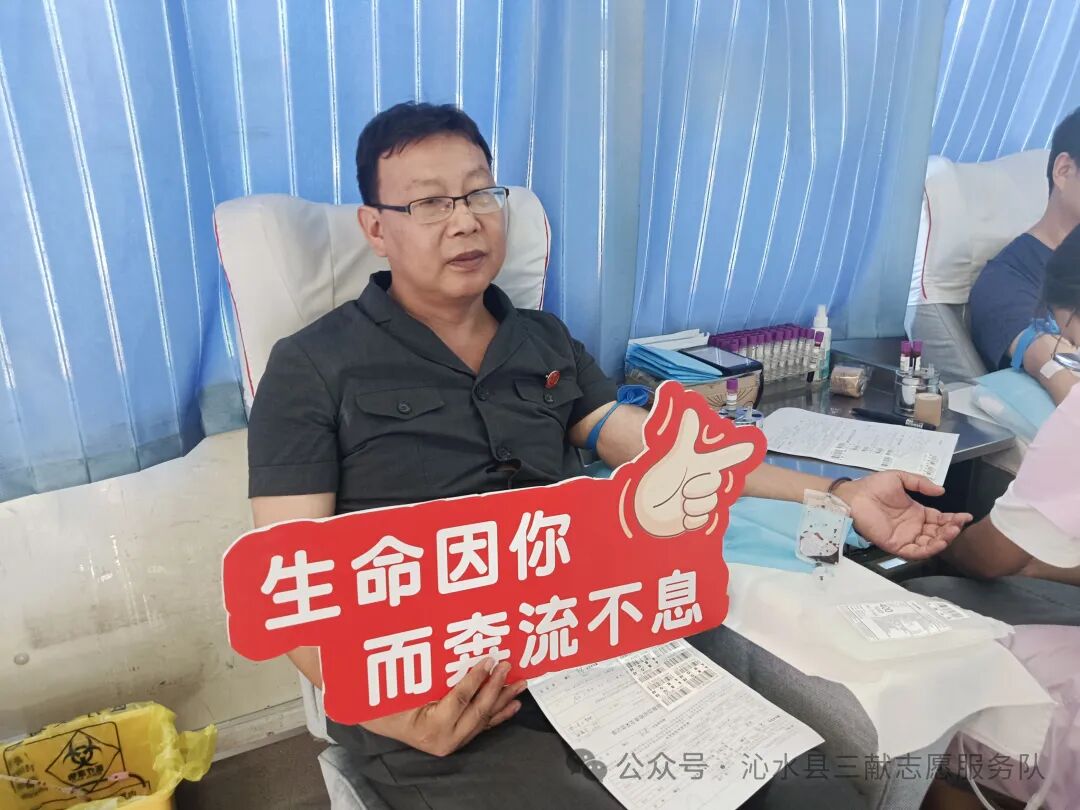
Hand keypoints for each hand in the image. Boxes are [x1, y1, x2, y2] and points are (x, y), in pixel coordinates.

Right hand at [361, 659, 526, 756]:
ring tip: (519, 684)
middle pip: (477, 710)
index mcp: (430, 727)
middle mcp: (445, 740)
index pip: (459, 700)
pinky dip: (500, 714)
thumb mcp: (403, 687)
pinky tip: (513, 704)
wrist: (382, 723)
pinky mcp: (459, 740)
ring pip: (485, 719)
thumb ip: (426, 674)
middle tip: (506, 666)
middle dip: (495, 686)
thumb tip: (452, 650)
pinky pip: (484, 726)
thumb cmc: (388, 702)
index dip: (476, 679)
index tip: (488, 661)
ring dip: (504, 699)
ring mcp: (454, 742)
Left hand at [633, 408, 755, 537]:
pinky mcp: (695, 519)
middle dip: (700, 488)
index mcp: (699, 463)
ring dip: (692, 505)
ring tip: (678, 502)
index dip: (738, 451)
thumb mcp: (671, 455)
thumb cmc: (656, 477)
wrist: (637, 505)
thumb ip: (684, 435)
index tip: (749, 446)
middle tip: (684, 489)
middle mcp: (702, 480)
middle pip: (717, 483)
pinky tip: (679, 516)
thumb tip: (687, 405)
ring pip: (711, 503)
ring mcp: (700, 500)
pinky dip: (690, 520)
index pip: (724, 456)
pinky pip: (703, 520)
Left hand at [835, 472, 971, 559]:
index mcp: (916, 512)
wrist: (854, 496)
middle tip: (958, 524)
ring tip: (951, 532)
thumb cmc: (873, 487)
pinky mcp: (895, 545)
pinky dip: (928, 550)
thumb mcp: (900, 478)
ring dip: (943, 540)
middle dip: (951, 530)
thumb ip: (920, 483)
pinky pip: (914, 552)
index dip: (953, 519)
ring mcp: (905, 537)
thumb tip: (941, 490)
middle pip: (938, 533)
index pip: (939, 519)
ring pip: (930, 544)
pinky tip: (938, 543)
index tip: (965, 516)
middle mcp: (913, 526)